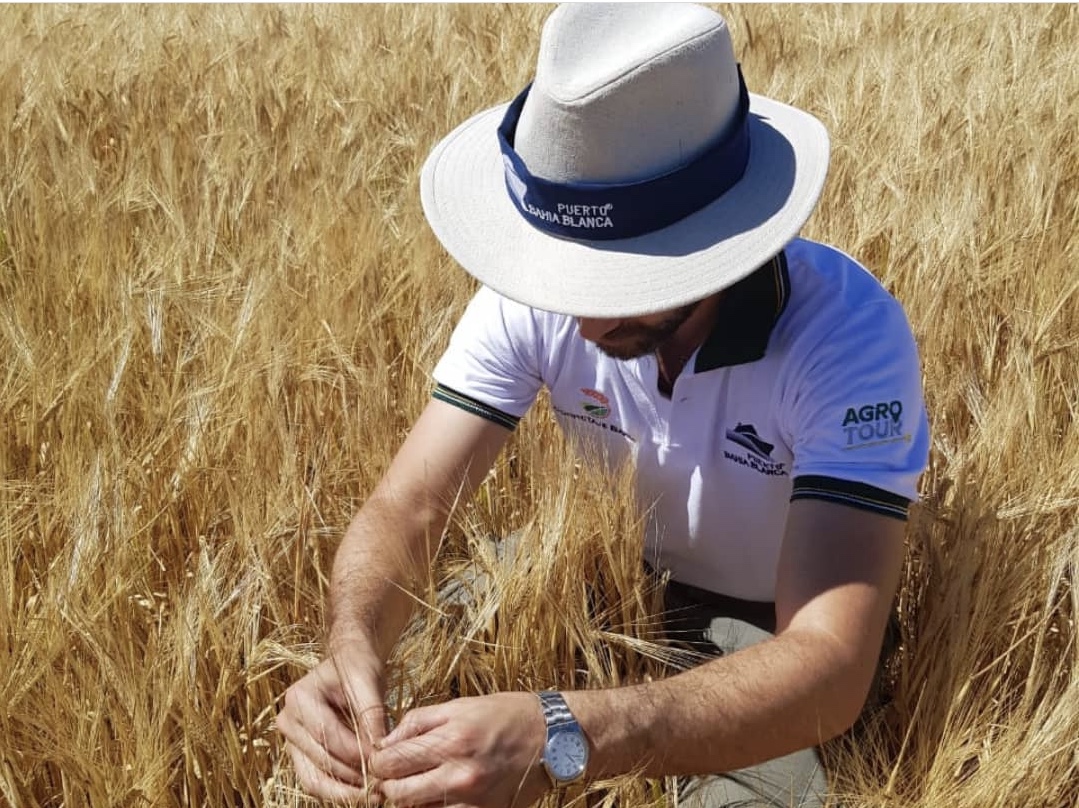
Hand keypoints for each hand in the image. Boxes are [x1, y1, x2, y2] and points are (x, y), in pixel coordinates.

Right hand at [277, 640, 387, 803]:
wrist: (348, 663)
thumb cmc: (357, 667)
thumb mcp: (367, 681)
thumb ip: (371, 713)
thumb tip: (379, 748)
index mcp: (298, 699)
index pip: (327, 736)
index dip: (356, 752)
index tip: (382, 762)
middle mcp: (287, 722)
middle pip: (320, 762)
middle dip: (353, 777)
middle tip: (383, 785)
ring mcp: (291, 741)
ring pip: (314, 780)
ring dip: (345, 792)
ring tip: (375, 794)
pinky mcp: (301, 754)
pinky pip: (317, 780)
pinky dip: (340, 790)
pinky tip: (365, 791)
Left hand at [369, 692, 549, 807]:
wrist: (556, 738)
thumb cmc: (507, 714)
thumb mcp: (460, 706)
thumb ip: (417, 723)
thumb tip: (385, 744)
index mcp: (450, 741)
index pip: (388, 763)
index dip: (378, 762)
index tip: (383, 759)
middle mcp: (459, 775)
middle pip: (396, 795)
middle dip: (389, 786)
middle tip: (397, 775)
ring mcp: (472, 802)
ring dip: (412, 802)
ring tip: (420, 785)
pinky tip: (440, 797)